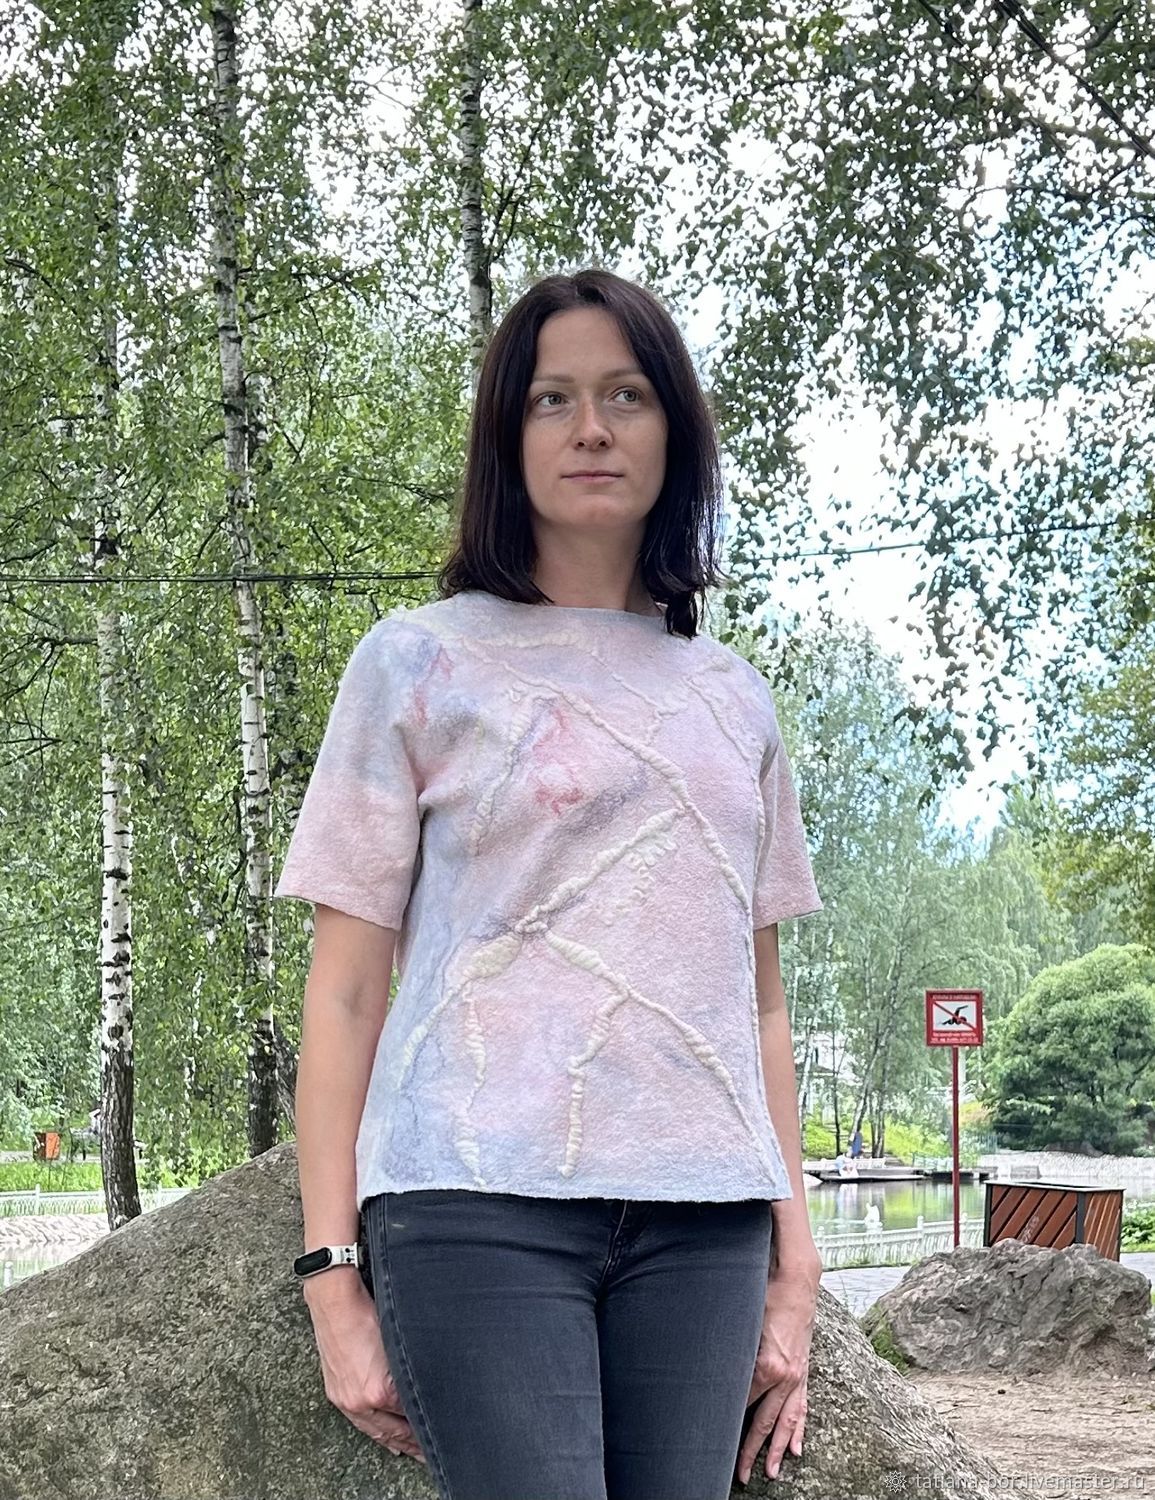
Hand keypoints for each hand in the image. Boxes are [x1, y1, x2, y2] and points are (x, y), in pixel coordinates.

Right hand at [304, 1272, 428, 1465]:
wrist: (334, 1300)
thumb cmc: (367, 1312)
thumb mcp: (399, 1340)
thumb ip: (412, 1366)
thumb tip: (428, 1381)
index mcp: (379, 1389)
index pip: (410, 1415)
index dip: (426, 1422)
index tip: (440, 1429)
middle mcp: (360, 1400)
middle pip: (393, 1430)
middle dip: (412, 1442)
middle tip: (428, 1452)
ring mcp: (346, 1399)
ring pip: (376, 1430)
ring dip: (394, 1441)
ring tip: (410, 1450)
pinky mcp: (336, 1393)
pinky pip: (360, 1422)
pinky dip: (375, 1432)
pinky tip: (384, 1436)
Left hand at [736, 1260, 819, 1485]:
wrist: (797, 1282)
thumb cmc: (766, 1297)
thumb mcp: (742, 1324)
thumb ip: (732, 1351)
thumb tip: (714, 1372)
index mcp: (767, 1366)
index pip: (743, 1402)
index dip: (728, 1421)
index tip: (716, 1441)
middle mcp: (785, 1377)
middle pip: (766, 1422)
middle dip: (752, 1449)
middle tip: (741, 1475)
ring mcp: (797, 1377)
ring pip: (787, 1422)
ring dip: (779, 1450)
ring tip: (772, 1473)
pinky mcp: (804, 1373)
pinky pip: (802, 1408)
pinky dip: (800, 1430)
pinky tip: (798, 1448)